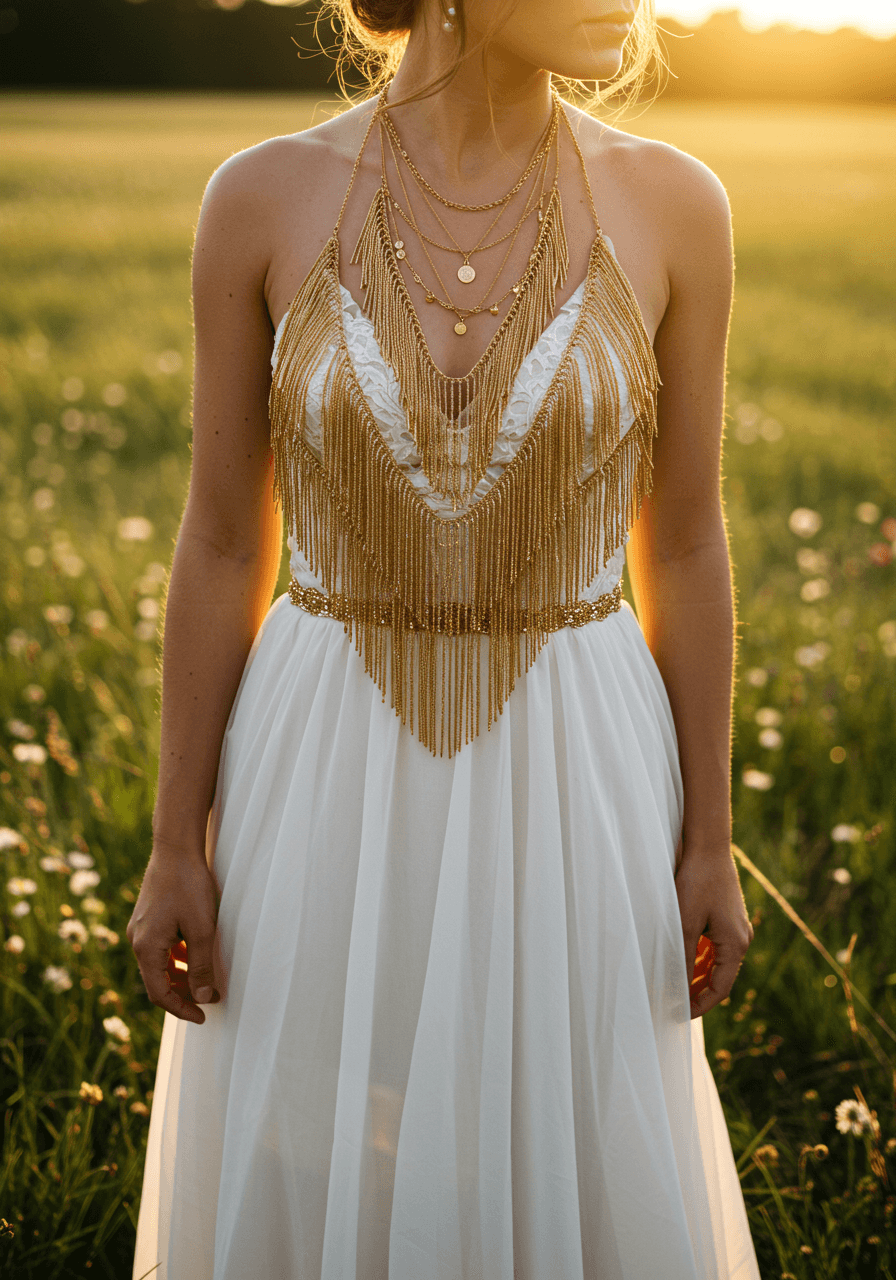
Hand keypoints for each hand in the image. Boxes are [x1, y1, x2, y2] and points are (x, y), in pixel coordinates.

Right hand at [126, 841, 220, 1024]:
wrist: (176, 848)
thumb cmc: (189, 886)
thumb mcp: (201, 929)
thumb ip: (200, 965)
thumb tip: (202, 997)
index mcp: (146, 948)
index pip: (159, 993)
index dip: (181, 1009)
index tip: (202, 1016)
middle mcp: (137, 940)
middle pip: (157, 981)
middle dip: (183, 994)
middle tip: (210, 998)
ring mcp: (140, 928)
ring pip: (159, 965)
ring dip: (180, 976)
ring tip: (205, 980)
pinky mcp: (148, 918)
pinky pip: (160, 948)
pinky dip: (176, 958)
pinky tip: (194, 955)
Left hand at [675, 843, 752, 1018]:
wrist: (708, 847)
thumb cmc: (696, 883)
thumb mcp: (685, 924)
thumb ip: (683, 957)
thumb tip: (678, 986)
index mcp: (735, 944)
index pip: (721, 988)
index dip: (702, 1004)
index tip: (681, 1014)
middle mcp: (741, 938)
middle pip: (721, 976)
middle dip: (699, 991)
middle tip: (675, 1003)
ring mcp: (735, 927)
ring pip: (717, 961)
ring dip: (698, 974)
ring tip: (675, 984)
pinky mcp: (727, 916)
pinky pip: (715, 945)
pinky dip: (700, 956)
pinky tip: (682, 958)